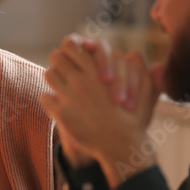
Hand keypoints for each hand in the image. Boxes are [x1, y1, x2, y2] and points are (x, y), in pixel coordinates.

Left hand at [42, 42, 158, 186]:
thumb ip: (140, 69)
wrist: (122, 145)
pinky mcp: (60, 113)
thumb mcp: (144, 91)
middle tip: (64, 69)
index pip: (71, 44)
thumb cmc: (133, 118)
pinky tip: (58, 104)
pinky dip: (50, 100)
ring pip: (49, 74)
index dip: (70, 48)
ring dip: (54, 79)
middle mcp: (81, 80)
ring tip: (61, 86)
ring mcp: (69, 96)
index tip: (74, 57)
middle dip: (60, 61)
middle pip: (56, 56)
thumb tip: (134, 54)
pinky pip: (45, 97)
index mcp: (97, 70)